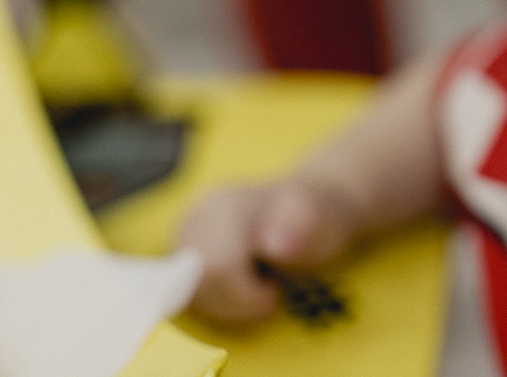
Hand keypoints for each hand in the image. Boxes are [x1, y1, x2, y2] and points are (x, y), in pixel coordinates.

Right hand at [178, 180, 355, 322]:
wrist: (307, 208)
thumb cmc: (317, 218)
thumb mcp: (325, 221)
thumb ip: (303, 229)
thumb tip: (274, 243)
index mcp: (225, 205)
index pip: (216, 268)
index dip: (247, 294)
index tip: (275, 290)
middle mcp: (196, 215)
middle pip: (199, 285)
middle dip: (238, 300)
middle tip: (269, 288)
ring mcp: (184, 233)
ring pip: (190, 294)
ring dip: (229, 302)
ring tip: (258, 281)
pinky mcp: (181, 253)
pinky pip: (189, 294)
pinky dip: (218, 299)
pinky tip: (241, 282)